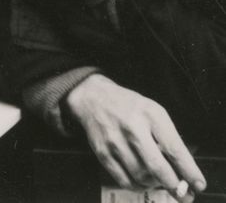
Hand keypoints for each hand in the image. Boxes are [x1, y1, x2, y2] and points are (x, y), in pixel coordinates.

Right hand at [65, 74, 204, 197]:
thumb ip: (168, 137)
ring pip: (141, 177)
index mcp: (150, 115)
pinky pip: (124, 180)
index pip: (173, 148)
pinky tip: (142, 181)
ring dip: (154, 184)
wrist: (93, 98)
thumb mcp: (154, 112)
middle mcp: (132, 128)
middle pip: (157, 167)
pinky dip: (137, 186)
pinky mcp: (102, 152)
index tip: (198, 184)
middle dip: (174, 185)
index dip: (188, 171)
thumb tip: (182, 169)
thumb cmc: (129, 106)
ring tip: (158, 180)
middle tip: (183, 194)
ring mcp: (115, 141)